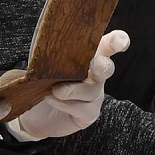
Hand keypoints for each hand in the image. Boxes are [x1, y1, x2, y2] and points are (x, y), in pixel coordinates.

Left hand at [8, 30, 129, 139]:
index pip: (108, 45)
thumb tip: (44, 40)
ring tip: (56, 90)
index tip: (119, 42)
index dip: (118, 41)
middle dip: (103, 65)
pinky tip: (52, 99)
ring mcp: (94, 95)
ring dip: (72, 89)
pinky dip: (66, 103)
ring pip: (91, 90)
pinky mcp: (89, 114)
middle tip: (95, 64)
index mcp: (89, 55)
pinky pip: (83, 109)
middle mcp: (95, 74)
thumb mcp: (43, 62)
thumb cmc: (42, 80)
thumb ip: (48, 51)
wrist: (35, 113)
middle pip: (106, 67)